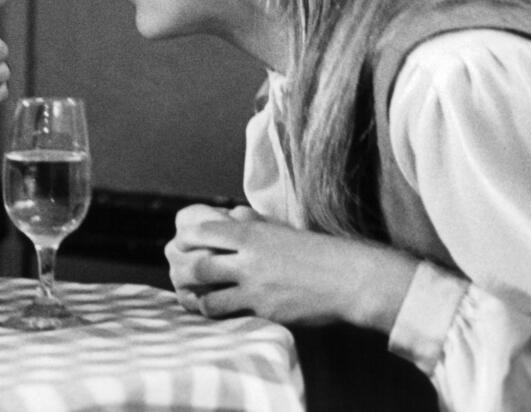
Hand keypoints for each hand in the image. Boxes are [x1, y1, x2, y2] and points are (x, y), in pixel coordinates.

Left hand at [166, 208, 417, 330]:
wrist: (349, 278)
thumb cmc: (315, 251)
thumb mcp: (280, 229)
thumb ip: (252, 223)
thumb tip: (229, 215)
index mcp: (251, 234)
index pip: (201, 232)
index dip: (185, 240)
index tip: (181, 245)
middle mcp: (249, 260)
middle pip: (198, 266)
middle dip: (183, 272)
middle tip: (181, 275)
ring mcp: (256, 289)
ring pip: (208, 297)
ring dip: (197, 298)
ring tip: (196, 297)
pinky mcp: (266, 312)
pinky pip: (230, 316)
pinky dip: (218, 314)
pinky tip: (217, 312)